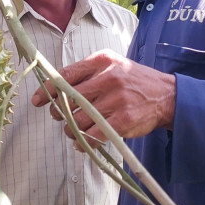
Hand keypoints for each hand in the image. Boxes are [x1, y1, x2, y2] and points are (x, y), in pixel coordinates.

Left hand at [31, 49, 176, 145]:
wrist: (167, 95)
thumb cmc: (133, 81)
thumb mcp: (112, 65)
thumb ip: (87, 72)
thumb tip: (55, 87)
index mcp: (102, 61)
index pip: (66, 75)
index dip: (48, 89)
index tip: (37, 100)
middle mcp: (108, 78)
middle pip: (69, 99)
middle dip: (59, 112)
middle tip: (59, 116)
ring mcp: (117, 100)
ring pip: (78, 120)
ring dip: (70, 129)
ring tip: (73, 131)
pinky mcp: (124, 121)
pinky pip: (93, 135)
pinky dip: (84, 142)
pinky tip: (83, 143)